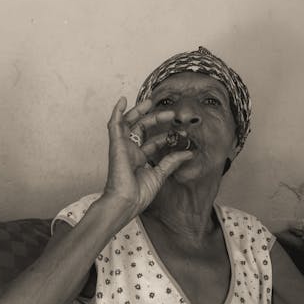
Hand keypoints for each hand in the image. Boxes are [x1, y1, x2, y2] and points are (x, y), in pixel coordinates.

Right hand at [101, 97, 192, 216]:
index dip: (167, 136)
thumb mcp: (160, 174)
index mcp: (140, 159)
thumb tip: (188, 153)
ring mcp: (123, 147)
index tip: (182, 133)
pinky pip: (114, 124)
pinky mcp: (116, 144)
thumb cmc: (138, 194)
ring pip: (129, 123)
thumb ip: (172, 161)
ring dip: (139, 111)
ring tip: (150, 102)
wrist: (126, 202)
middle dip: (156, 119)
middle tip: (171, 113)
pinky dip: (117, 111)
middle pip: (142, 129)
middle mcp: (131, 151)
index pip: (154, 142)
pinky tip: (122, 100)